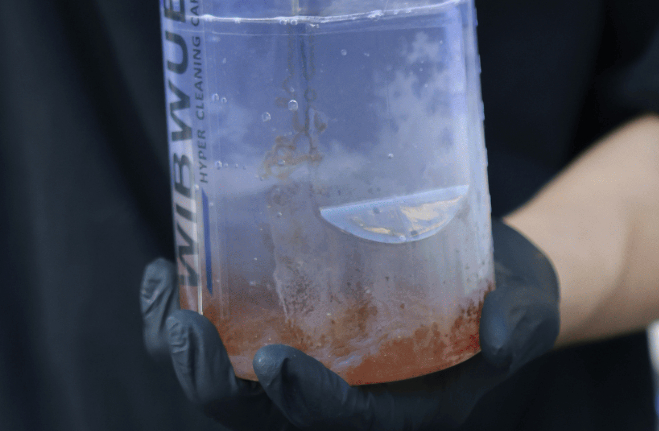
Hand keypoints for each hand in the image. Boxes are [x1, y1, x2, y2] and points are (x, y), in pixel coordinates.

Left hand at [140, 221, 559, 430]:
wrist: (480, 276)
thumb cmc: (500, 295)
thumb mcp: (522, 308)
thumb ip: (513, 323)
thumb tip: (497, 329)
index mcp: (398, 408)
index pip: (343, 422)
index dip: (308, 403)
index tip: (278, 362)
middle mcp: (340, 395)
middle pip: (261, 416)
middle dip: (217, 383)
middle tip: (187, 331)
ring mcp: (305, 362)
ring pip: (228, 383)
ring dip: (183, 349)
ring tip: (165, 297)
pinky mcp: (281, 324)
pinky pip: (220, 337)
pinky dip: (184, 311)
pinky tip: (165, 272)